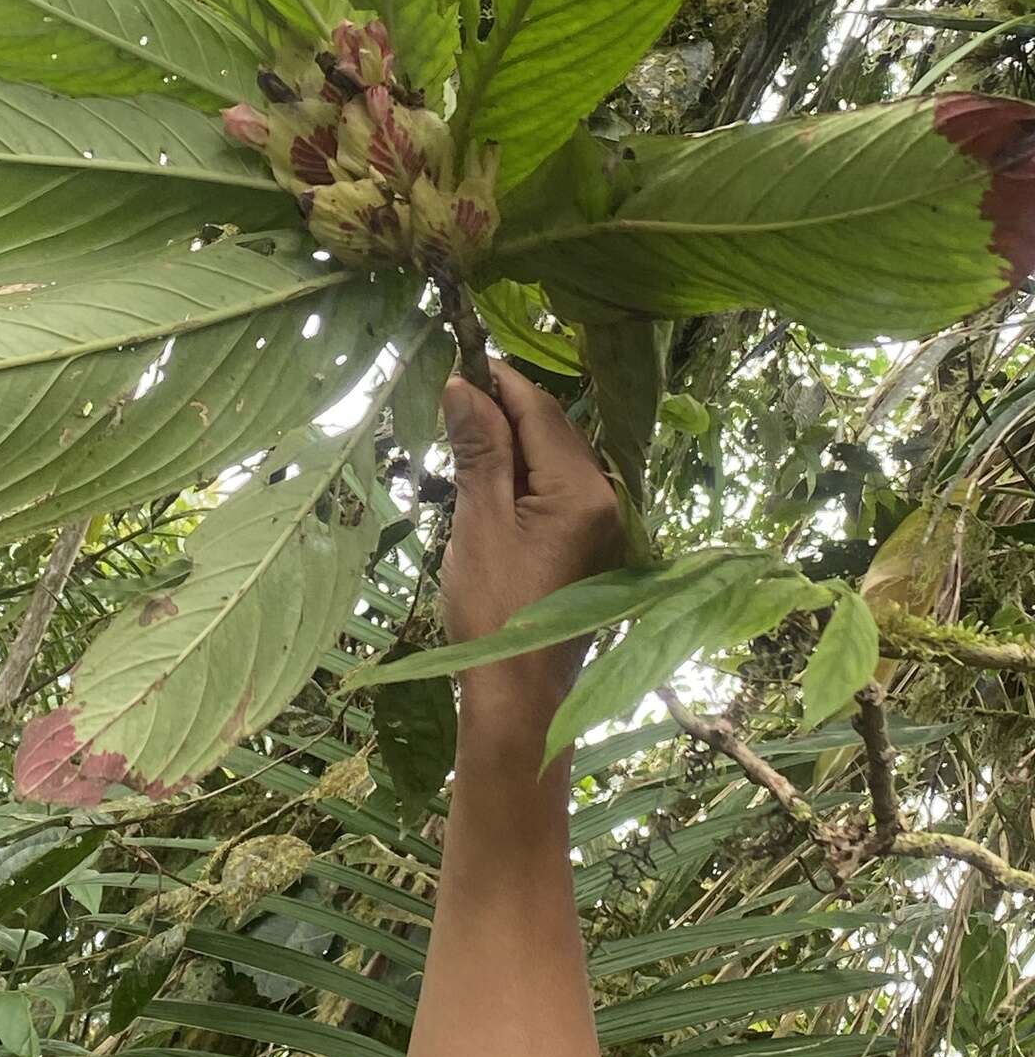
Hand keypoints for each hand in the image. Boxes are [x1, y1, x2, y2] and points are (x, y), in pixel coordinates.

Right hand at [441, 361, 622, 696]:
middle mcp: (607, 500)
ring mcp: (603, 524)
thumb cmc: (494, 609)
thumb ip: (479, 449)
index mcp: (585, 491)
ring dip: (511, 441)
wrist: (518, 696)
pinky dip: (523, 474)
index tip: (455, 360)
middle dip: (503, 408)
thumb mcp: (479, 521)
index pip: (541, 411)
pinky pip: (557, 489)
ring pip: (554, 458)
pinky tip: (489, 478)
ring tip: (460, 436)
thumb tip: (463, 385)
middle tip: (450, 397)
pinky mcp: (590, 545)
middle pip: (553, 430)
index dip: (498, 381)